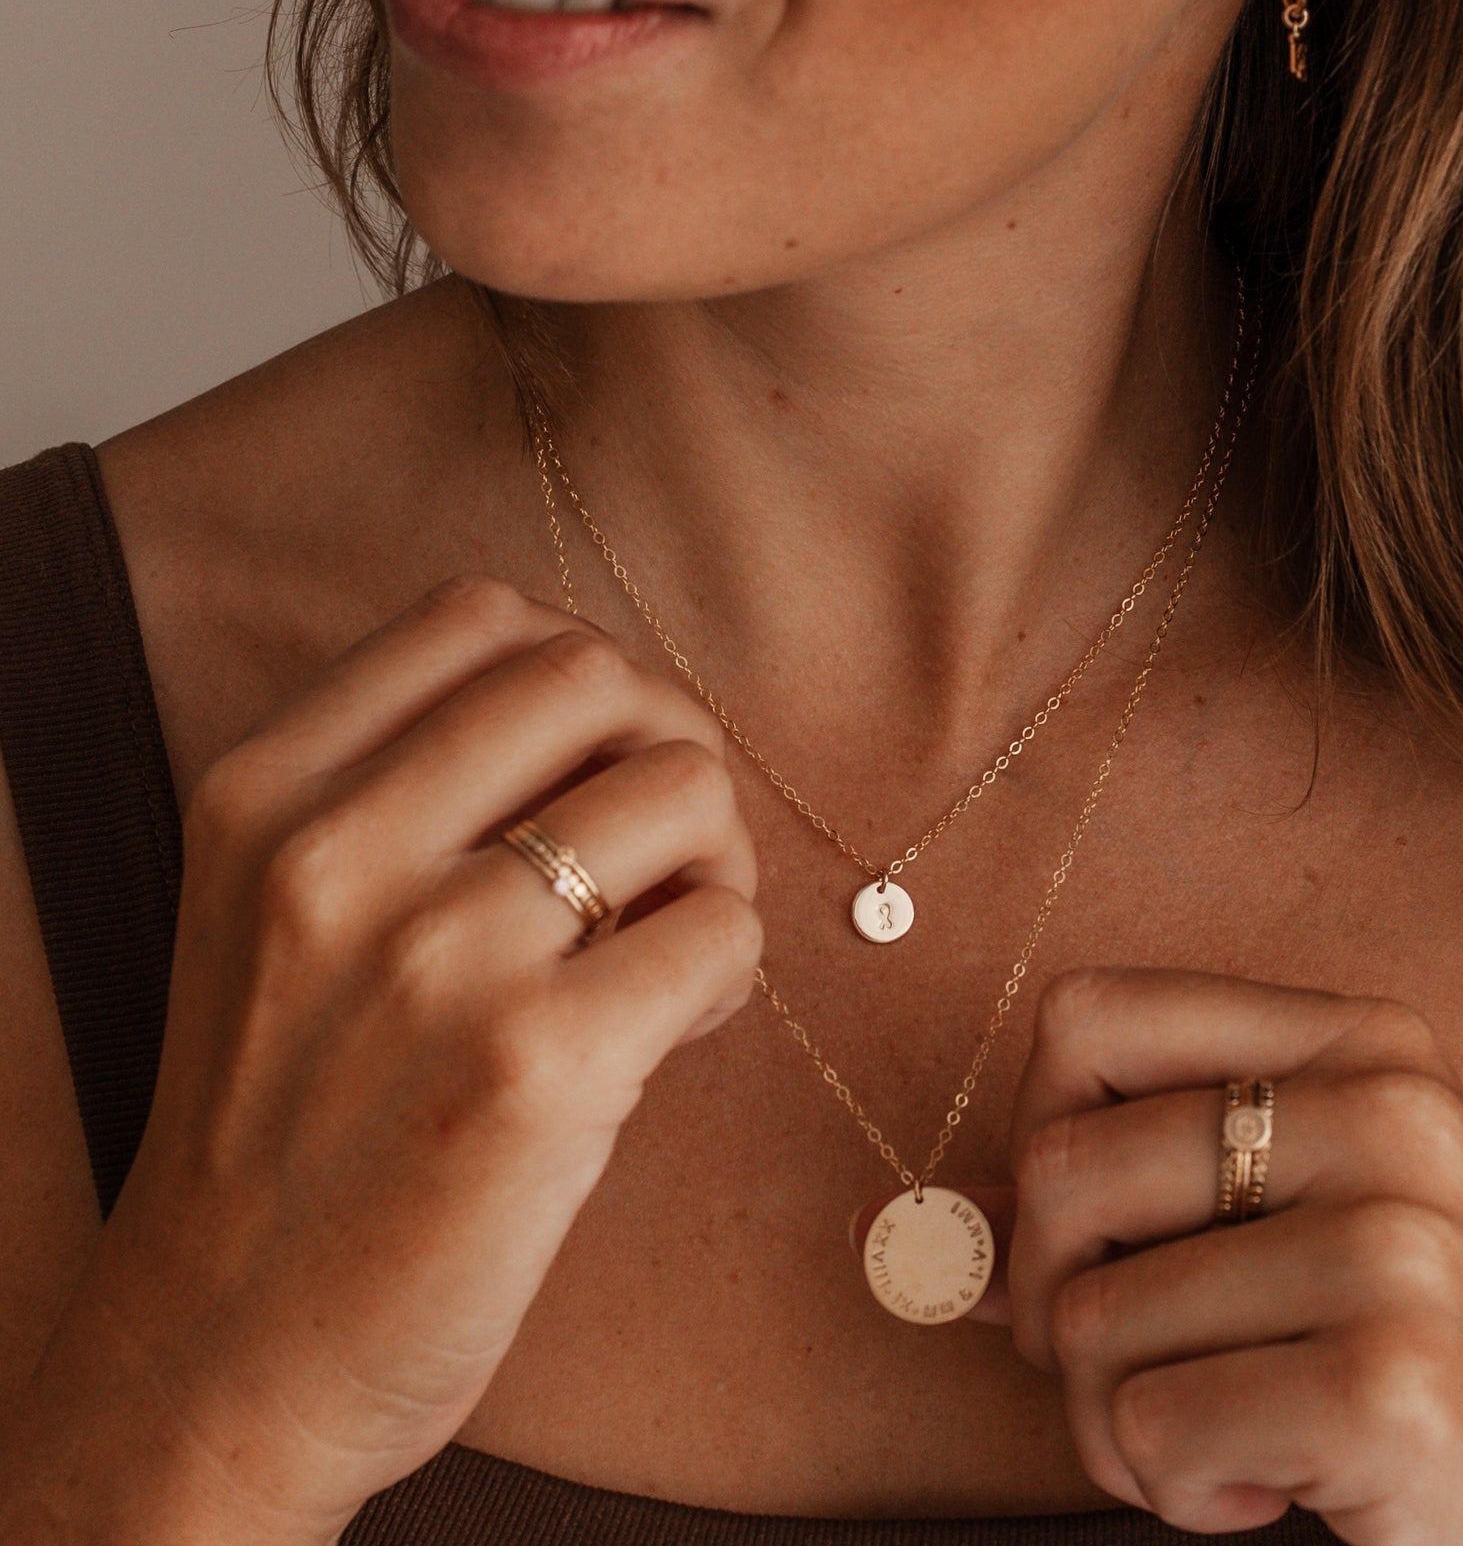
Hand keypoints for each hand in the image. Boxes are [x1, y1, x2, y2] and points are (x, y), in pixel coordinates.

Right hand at [5, 575, 761, 1543]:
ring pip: (681, 788)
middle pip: (592, 677)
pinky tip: (675, 1023)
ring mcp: (435, 958)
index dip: (580, 673)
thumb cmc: (288, 1120)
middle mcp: (333, 854)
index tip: (598, 760)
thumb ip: (405, 794)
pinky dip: (727, 961)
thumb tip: (617, 715)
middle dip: (667, 744)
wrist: (230, 1350)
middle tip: (668, 845)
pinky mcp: (534, 1069)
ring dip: (717, 858)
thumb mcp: (274, 916)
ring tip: (674, 942)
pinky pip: (722, 927)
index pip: (478, 617)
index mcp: (264, 795)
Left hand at [999, 968, 1462, 1541]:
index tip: (1095, 1225)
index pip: (1084, 1013)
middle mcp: (1389, 1113)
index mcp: (1355, 1046)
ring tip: (1227, 1440)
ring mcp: (1398, 1243)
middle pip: (1062, 1167)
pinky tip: (1274, 1490)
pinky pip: (1150, 1429)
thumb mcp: (1283, 1238)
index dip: (1040, 1126)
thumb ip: (1118, 1212)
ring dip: (1119, 1423)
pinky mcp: (1391, 1382)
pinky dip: (1175, 1489)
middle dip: (1057, 1304)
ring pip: (1089, 1321)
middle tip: (1139, 1369)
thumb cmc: (1410, 1363)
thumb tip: (931, 1224)